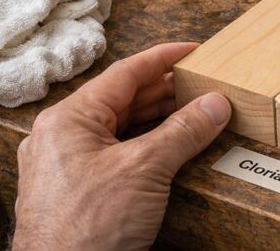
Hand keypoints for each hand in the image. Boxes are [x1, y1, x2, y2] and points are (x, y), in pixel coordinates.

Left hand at [12, 43, 231, 249]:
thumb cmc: (86, 229)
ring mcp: (70, 165)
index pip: (125, 73)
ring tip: (197, 112)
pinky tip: (175, 146)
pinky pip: (119, 154)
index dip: (164, 58)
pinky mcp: (80, 190)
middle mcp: (64, 137)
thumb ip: (184, 131)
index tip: (193, 50)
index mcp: (69, 119)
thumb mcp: (145, 169)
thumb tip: (215, 104)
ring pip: (123, 128)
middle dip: (168, 91)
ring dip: (162, 119)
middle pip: (125, 100)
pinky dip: (150, 145)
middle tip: (204, 83)